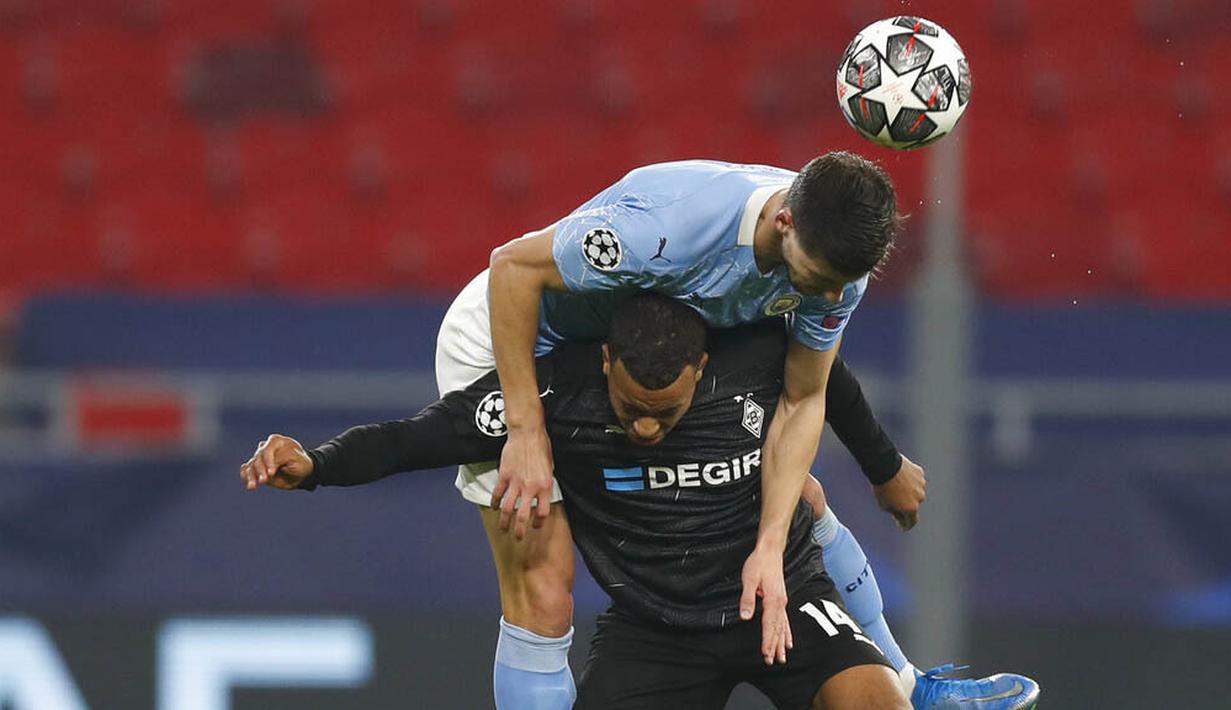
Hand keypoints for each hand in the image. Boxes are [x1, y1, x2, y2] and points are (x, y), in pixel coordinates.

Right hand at [240, 434, 313, 489]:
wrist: (301, 474)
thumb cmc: (300, 463)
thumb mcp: (296, 459)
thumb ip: (281, 459)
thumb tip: (267, 468)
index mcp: (277, 441)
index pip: (268, 449)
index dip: (268, 461)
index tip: (271, 473)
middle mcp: (266, 447)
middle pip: (258, 457)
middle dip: (259, 470)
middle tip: (263, 481)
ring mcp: (260, 458)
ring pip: (251, 465)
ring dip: (250, 476)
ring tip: (252, 486)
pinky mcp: (256, 468)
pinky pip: (247, 470)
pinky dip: (245, 476)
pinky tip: (247, 482)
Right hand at [490, 424, 554, 539]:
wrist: (527, 434)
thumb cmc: (542, 448)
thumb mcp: (550, 467)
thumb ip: (545, 484)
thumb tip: (542, 495)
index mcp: (545, 486)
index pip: (542, 513)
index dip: (539, 522)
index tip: (536, 525)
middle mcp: (530, 488)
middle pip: (523, 517)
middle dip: (520, 531)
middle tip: (518, 538)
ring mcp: (515, 483)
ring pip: (508, 509)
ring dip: (505, 522)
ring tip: (503, 529)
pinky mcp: (504, 476)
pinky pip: (498, 493)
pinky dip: (495, 502)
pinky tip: (494, 507)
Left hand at [739, 545, 792, 665]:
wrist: (770, 551)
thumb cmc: (759, 563)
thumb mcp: (749, 579)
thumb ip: (748, 599)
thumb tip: (745, 616)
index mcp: (772, 600)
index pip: (769, 625)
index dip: (767, 641)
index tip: (766, 653)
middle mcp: (780, 603)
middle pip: (777, 629)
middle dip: (775, 646)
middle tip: (773, 661)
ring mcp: (782, 602)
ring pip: (783, 627)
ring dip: (782, 642)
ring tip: (783, 656)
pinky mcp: (781, 599)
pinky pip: (785, 620)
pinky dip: (787, 632)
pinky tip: (789, 641)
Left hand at [873, 454, 925, 529]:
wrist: (884, 466)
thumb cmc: (882, 487)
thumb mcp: (884, 505)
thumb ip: (895, 513)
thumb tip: (901, 516)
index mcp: (911, 508)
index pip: (912, 521)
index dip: (906, 525)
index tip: (902, 525)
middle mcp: (920, 498)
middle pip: (913, 504)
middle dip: (905, 504)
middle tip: (893, 499)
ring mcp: (921, 485)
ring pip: (915, 491)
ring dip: (908, 490)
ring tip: (894, 484)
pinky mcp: (920, 473)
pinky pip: (915, 479)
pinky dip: (910, 479)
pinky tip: (899, 475)